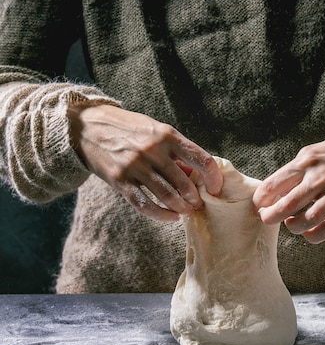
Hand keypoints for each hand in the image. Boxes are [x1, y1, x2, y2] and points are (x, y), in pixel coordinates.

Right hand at [68, 103, 222, 221]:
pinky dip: (161, 214)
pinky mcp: (120, 180)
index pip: (200, 158)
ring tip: (186, 211)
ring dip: (181, 208)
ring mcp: (136, 165)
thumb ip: (175, 150)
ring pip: (167, 195)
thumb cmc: (127, 128)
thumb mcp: (154, 130)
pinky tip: (170, 217)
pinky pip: (144, 204)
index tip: (216, 188)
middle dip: (195, 198)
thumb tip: (195, 173)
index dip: (213, 177)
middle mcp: (153, 149)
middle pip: (184, 182)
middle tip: (198, 205)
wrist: (88, 127)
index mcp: (167, 134)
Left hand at [253, 133, 324, 243]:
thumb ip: (294, 170)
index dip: (261, 199)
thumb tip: (272, 190)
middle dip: (270, 216)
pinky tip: (308, 233)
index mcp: (306, 162)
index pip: (274, 184)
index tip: (258, 205)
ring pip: (308, 219)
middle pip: (287, 204)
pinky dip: (314, 236)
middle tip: (265, 219)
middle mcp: (319, 178)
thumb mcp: (313, 152)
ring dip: (293, 226)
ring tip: (290, 223)